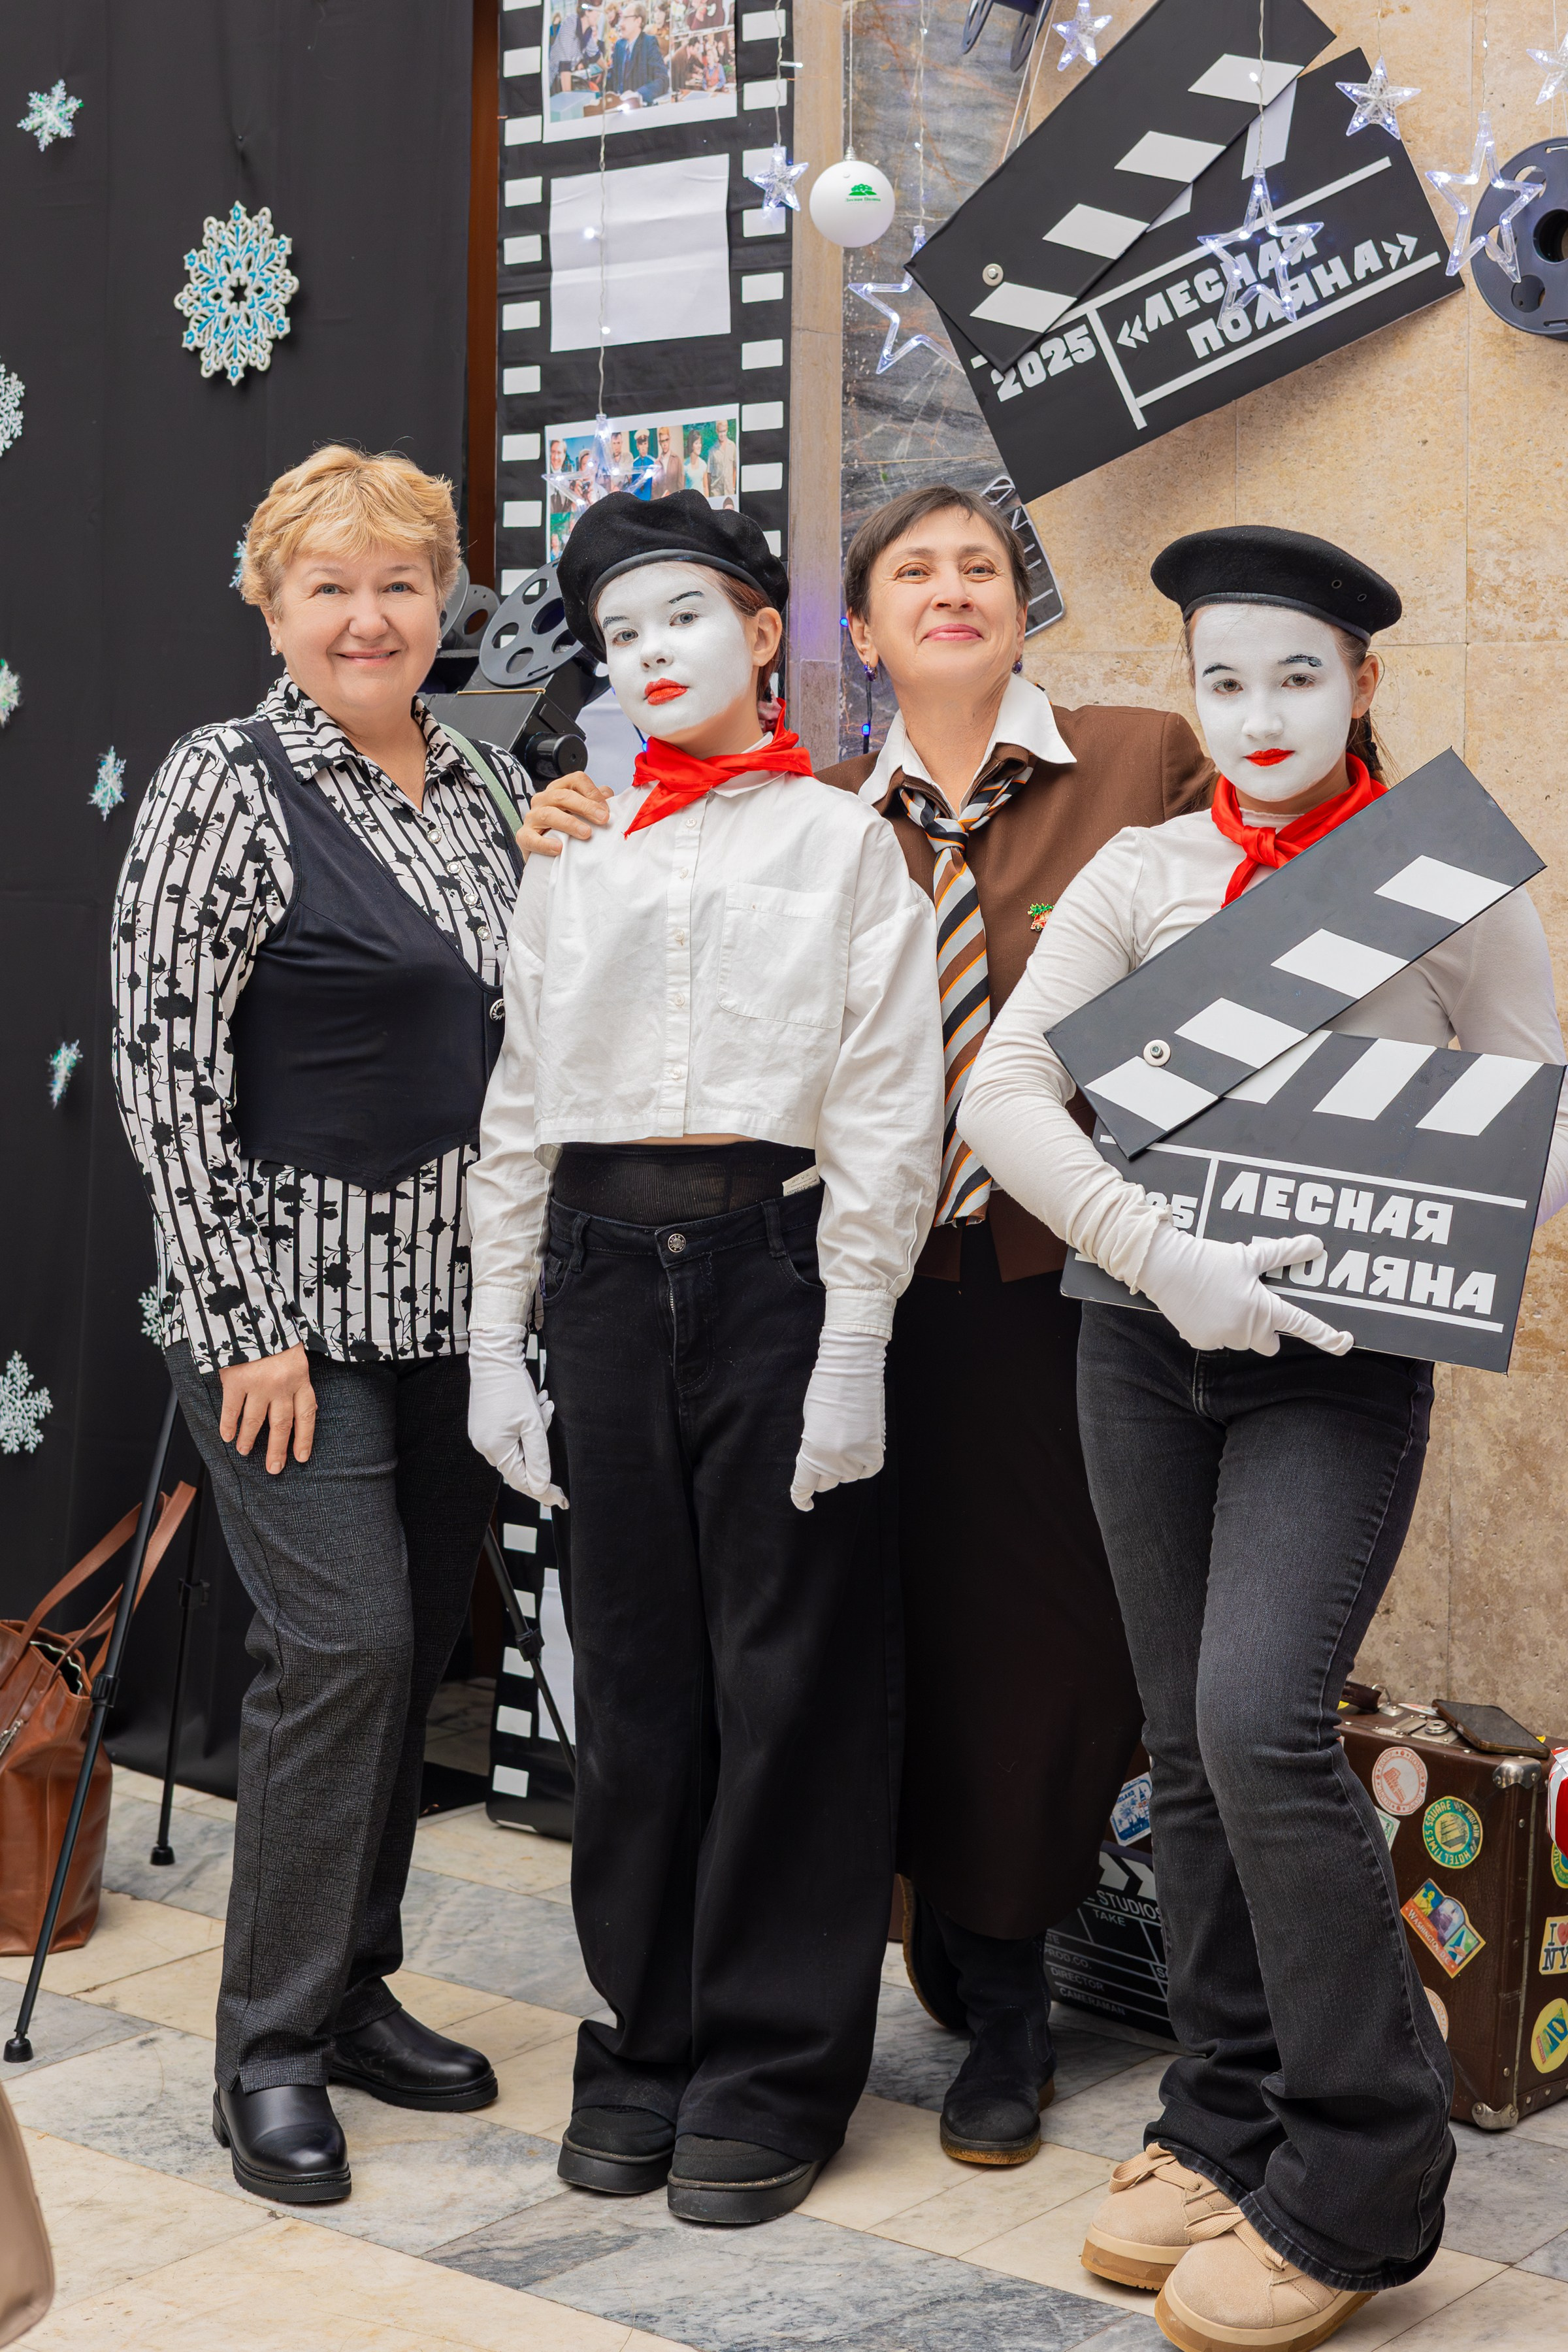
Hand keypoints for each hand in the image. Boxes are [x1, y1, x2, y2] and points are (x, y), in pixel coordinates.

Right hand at [218, 1343, 316, 1474]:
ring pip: (255, 1422)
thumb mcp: (294, 1355)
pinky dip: (228, 1425)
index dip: (304, 1438)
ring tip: (245, 1451)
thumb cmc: (274, 1334)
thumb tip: (293, 1407)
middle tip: (274, 1468)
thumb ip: (295, 1379)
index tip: (301, 1457)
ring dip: (249, 1439)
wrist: (252, 1313)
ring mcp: (258, 1384)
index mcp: (300, 1378)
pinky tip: (227, 1436)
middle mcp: (282, 1385)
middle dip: (277, 1450)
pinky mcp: (236, 1381)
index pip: (306, 1415)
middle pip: (281, 1425)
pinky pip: (232, 1410)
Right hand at [467, 1323, 567, 1505]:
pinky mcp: (484, 1425)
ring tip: (543, 1407)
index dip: (544, 1492)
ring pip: (517, 1447)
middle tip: (551, 1433)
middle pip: (520, 1465)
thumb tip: (542, 1486)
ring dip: (535, 1433)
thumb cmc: (512, 1389)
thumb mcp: (532, 1424)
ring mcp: (482, 1436)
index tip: (563, 1500)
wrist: (493, 1358)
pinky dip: (525, 1426)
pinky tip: (535, 1404)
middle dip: (541, 1453)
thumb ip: (538, 1457)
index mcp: (497, 1450)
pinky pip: (509, 1436)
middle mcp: (485, 1447)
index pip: (523, 1482)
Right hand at [516, 770, 611, 858]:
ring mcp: (532, 817)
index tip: (606, 809)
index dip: (592, 792)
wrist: (546, 856)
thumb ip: (595, 802)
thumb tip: (607, 794)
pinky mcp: (524, 837)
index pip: (576, 780)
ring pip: (548, 814)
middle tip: (602, 819)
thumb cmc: (566, 831)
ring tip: (586, 833)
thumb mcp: (582, 815)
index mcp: (559, 790)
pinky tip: (559, 848)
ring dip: (569, 823)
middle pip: (563, 795)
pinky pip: (531, 838)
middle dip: (585, 806)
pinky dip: (545, 844)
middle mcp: (544, 800)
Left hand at [790, 1331, 887, 1512]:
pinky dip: (864, 1462)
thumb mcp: (809, 1425)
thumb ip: (813, 1449)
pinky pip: (868, 1470)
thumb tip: (820, 1465)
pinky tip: (860, 1445)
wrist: (852, 1368)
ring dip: (845, 1465)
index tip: (804, 1503)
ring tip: (846, 1436)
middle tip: (828, 1449)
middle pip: (827, 1483)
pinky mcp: (876, 1451)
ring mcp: (856, 1457)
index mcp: (811, 1453)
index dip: (801, 1497)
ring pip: (848, 1477)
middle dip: (825, 1472)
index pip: (804, 1486)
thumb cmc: (825, 1390)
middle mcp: (833, 1460)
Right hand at [1135, 1227, 1352, 1356]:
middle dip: (1266, 1330)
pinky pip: (1219, 1340)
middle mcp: (1247, 1330)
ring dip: (1240, 1327)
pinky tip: (1205, 1306)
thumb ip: (1285, 1253)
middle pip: (1271, 1344)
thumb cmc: (1210, 1259)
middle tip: (1253, 1305)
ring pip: (1243, 1341)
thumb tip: (1316, 1244)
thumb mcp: (1250, 1255)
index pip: (1303, 1325)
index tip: (1346, 1343)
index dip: (1327, 1336)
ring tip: (1222, 1298)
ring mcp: (1224, 1339)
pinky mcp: (1202, 1342)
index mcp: (1263, 1309)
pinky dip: (1216, 1328)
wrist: (1165, 1267)